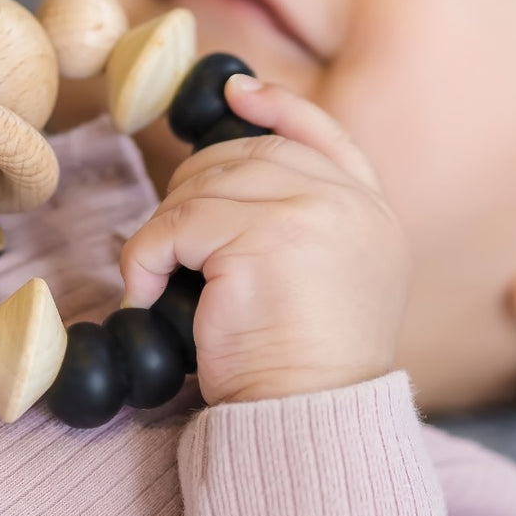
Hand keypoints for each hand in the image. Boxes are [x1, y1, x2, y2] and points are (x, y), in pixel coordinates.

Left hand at [119, 74, 411, 405]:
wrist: (311, 423)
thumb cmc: (303, 367)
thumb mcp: (327, 281)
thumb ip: (304, 223)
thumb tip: (228, 178)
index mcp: (371, 213)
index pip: (324, 135)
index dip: (278, 107)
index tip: (236, 92)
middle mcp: (349, 204)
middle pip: (248, 156)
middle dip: (196, 187)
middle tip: (173, 241)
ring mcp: (311, 214)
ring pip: (205, 186)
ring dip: (167, 229)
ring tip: (158, 276)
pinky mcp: (264, 238)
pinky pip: (175, 225)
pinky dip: (144, 257)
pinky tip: (145, 293)